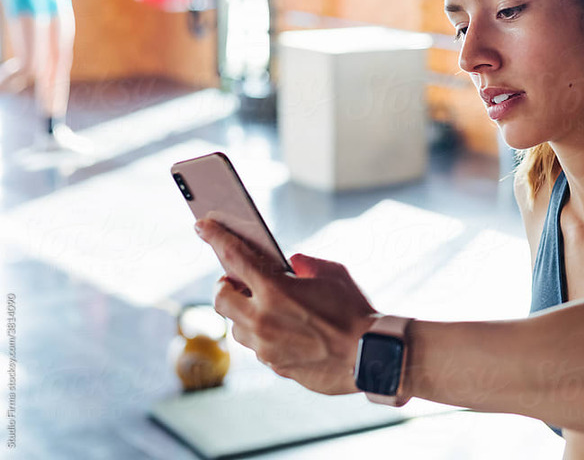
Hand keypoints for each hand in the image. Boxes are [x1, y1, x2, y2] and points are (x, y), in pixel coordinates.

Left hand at [195, 216, 377, 394]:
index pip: (234, 257)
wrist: (371, 356)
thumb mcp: (334, 275)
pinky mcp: (274, 366)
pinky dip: (264, 335)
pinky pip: (257, 347)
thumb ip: (306, 264)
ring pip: (236, 327)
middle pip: (220, 299)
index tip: (202, 226)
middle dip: (226, 286)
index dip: (215, 237)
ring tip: (268, 308)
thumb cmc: (356, 312)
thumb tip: (291, 264)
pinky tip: (286, 330)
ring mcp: (265, 347)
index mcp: (275, 290)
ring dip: (245, 313)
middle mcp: (262, 319)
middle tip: (241, 282)